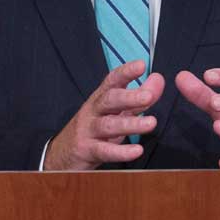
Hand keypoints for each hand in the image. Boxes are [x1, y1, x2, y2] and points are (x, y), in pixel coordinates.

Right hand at [43, 60, 163, 170]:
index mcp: (101, 98)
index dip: (126, 72)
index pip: (112, 81)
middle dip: (129, 97)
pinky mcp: (87, 151)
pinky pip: (104, 151)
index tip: (141, 65)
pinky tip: (136, 151)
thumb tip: (158, 79)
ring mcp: (88, 131)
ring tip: (151, 123)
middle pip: (109, 100)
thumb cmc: (94, 128)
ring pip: (108, 125)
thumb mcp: (117, 112)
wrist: (62, 154)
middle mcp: (93, 111)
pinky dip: (120, 152)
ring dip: (130, 124)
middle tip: (148, 96)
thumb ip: (139, 97)